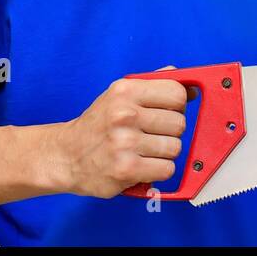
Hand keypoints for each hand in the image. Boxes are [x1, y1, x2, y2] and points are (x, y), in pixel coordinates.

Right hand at [50, 65, 194, 197]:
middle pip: (179, 123)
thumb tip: (190, 87)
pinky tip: (144, 165)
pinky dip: (159, 170)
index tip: (167, 111)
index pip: (177, 93)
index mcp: (125, 91)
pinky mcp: (126, 169)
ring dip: (164, 152)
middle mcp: (125, 114)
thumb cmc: (98, 125)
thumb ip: (154, 85)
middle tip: (152, 134)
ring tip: (145, 150)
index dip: (177, 105)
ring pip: (175, 148)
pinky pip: (167, 169)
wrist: (66, 155)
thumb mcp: (120, 95)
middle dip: (170, 131)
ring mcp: (125, 143)